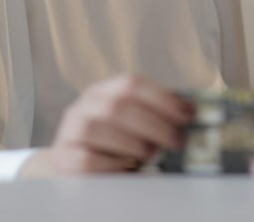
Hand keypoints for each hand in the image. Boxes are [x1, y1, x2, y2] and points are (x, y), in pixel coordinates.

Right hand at [21, 74, 192, 176]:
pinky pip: (86, 159)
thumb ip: (154, 114)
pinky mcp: (62, 157)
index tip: (188, 114)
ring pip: (99, 128)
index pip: (133, 83)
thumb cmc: (111, 141)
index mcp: (105, 89)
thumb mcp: (130, 121)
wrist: (70, 162)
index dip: (163, 98)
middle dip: (154, 124)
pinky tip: (128, 169)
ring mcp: (70, 129)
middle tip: (176, 141)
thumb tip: (191, 113)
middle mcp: (85, 104)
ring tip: (152, 155)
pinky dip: (111, 165)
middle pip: (119, 106)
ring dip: (132, 142)